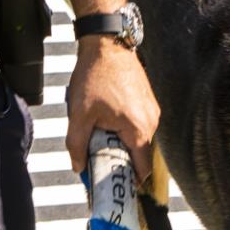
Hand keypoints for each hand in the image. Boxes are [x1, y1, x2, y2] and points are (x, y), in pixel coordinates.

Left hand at [65, 36, 160, 181]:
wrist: (107, 44)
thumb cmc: (95, 76)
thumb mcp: (80, 115)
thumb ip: (77, 145)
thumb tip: (78, 167)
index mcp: (139, 129)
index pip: (141, 169)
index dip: (127, 181)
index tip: (113, 186)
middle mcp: (151, 122)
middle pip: (139, 155)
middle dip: (119, 160)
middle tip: (97, 159)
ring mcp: (152, 110)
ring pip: (138, 139)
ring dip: (120, 142)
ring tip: (98, 133)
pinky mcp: (148, 101)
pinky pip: (138, 124)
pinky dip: (124, 129)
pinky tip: (106, 118)